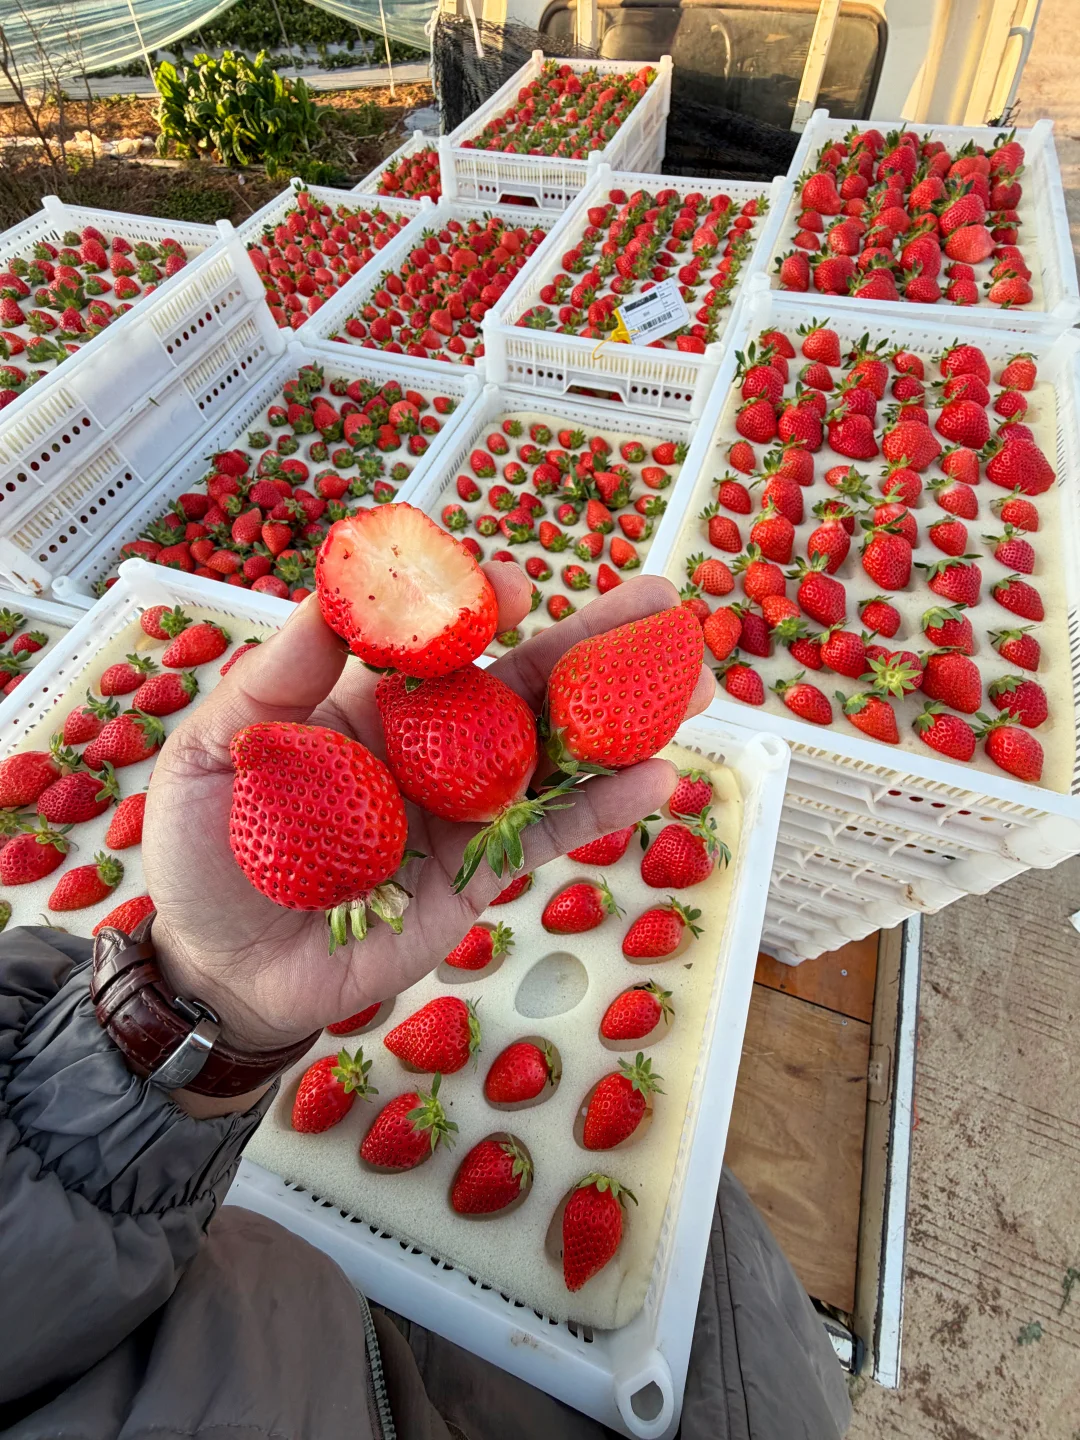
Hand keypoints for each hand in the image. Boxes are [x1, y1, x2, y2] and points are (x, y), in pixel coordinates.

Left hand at [144, 566, 714, 1053]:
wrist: (225, 971)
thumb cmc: (205, 856)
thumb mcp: (212, 753)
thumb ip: (276, 678)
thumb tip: (334, 598)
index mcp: (364, 703)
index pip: (437, 641)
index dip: (479, 606)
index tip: (512, 583)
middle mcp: (426, 747)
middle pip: (518, 683)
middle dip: (589, 642)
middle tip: (660, 602)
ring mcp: (461, 809)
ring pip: (552, 752)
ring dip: (620, 716)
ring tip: (688, 678)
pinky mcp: (481, 873)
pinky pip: (550, 834)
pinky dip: (605, 807)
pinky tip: (661, 775)